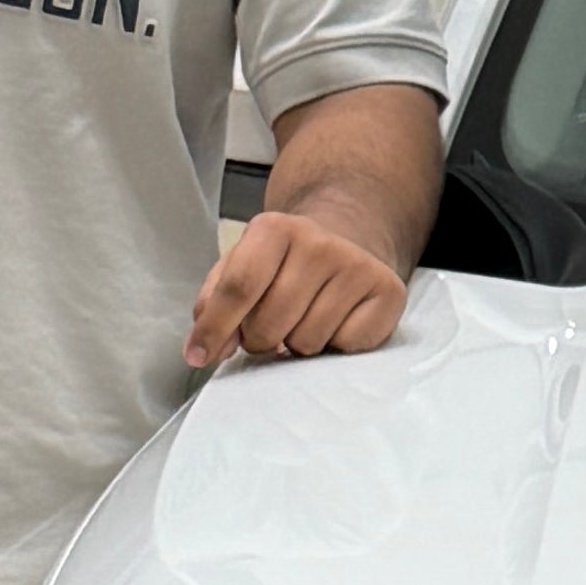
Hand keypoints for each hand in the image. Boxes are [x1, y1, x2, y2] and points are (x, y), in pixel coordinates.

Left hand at [186, 205, 411, 372]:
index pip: (238, 288)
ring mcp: (356, 265)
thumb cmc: (286, 264)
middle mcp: (318, 242)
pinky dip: (335, 347)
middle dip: (260, 340)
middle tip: (270, 326)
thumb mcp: (242, 266)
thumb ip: (215, 303)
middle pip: (269, 324)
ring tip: (305, 321)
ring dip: (297, 345)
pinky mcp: (387, 291)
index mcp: (274, 228)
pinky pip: (344, 346)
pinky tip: (335, 323)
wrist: (348, 241)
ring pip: (305, 342)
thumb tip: (205, 348)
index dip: (215, 328)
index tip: (198, 356)